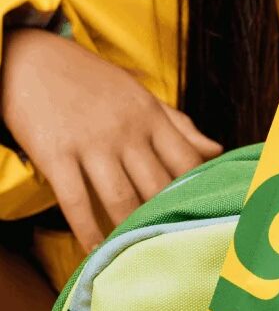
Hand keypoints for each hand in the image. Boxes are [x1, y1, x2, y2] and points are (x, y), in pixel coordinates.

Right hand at [1, 29, 222, 250]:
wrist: (27, 56)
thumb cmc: (90, 81)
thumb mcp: (139, 95)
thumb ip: (178, 125)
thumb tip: (217, 150)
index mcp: (150, 116)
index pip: (188, 162)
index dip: (198, 192)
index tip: (202, 216)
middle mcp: (126, 131)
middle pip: (158, 188)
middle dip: (167, 219)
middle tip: (175, 248)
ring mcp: (90, 143)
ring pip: (121, 200)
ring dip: (130, 231)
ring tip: (139, 254)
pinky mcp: (55, 153)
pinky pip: (76, 202)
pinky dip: (87, 231)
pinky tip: (96, 250)